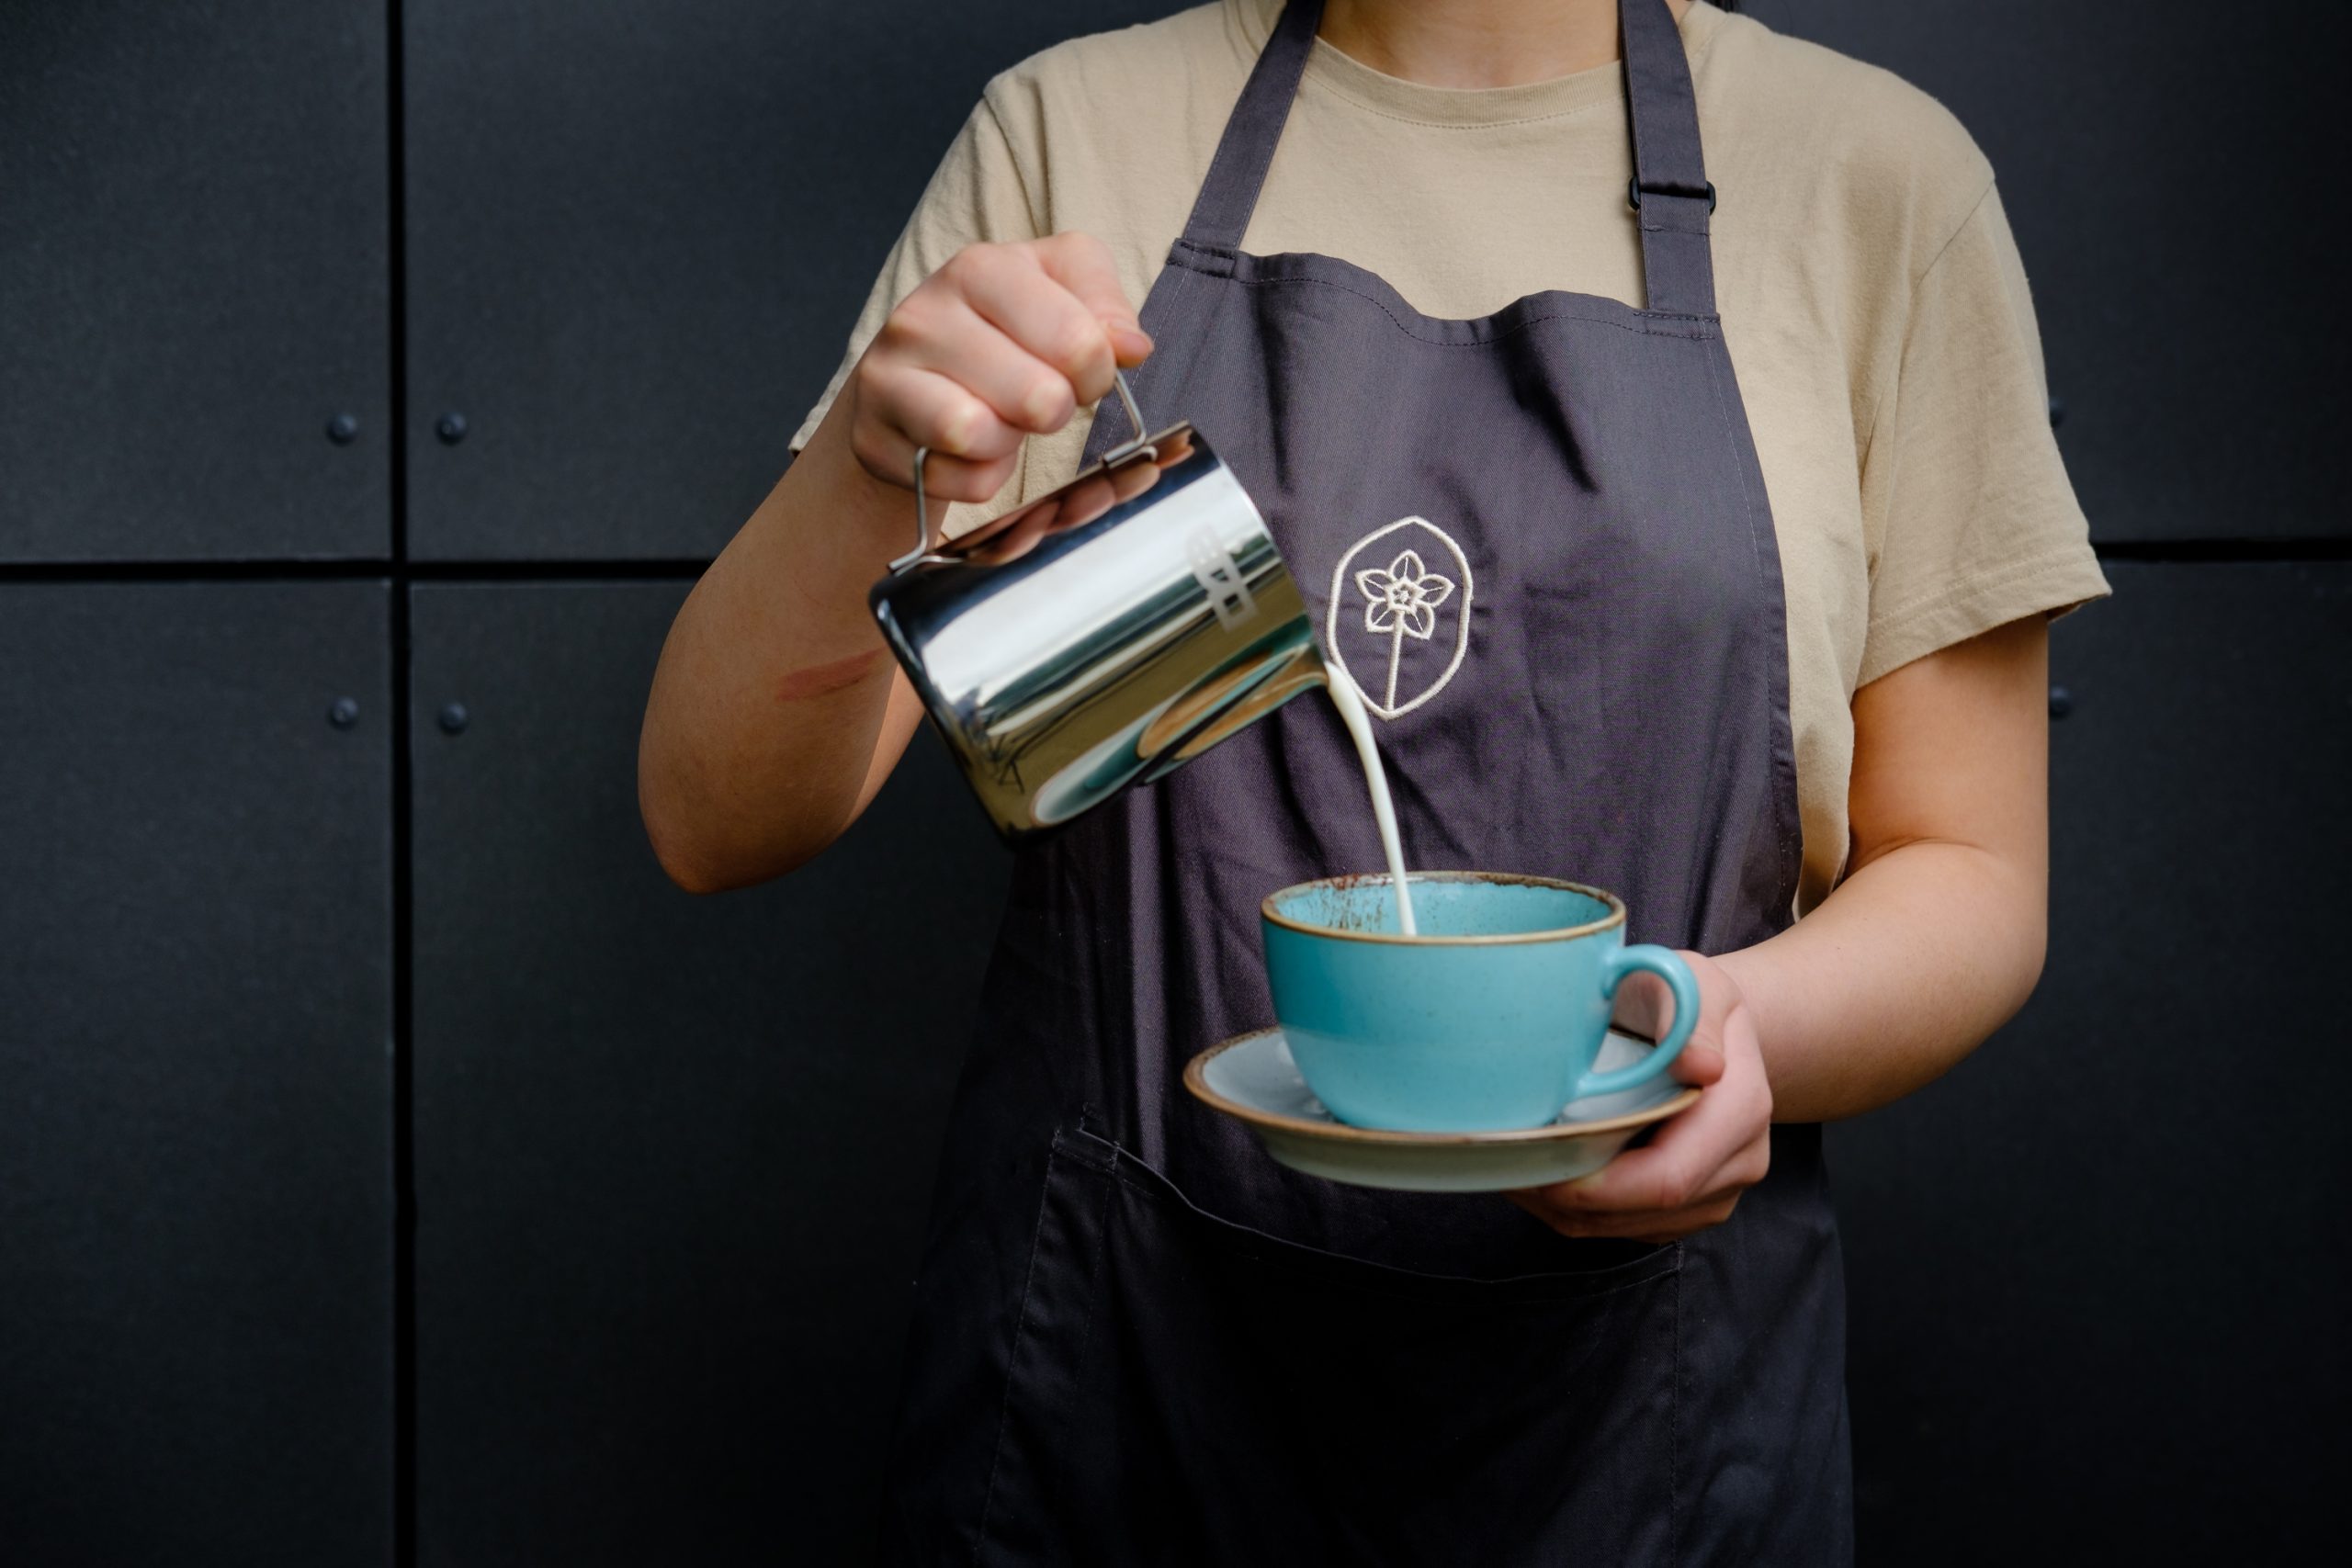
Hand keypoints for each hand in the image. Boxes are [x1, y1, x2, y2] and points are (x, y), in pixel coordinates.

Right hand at [845, 233, 1151, 508]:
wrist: (909, 378)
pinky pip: (958, 480)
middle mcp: (921, 315)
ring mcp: (887, 378)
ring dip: (1010, 443)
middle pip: (1037, 396)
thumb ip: (1104, 305)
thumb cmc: (997, 332)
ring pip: (980, 436)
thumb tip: (1130, 346)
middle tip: (1043, 402)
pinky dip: (980, 477)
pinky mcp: (873, 439)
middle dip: (1056, 411)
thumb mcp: (1059, 291)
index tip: (1082, 371)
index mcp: (978, 269)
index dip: (1097, 372)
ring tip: (1001, 420)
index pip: (1077, 340)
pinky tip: (970, 449)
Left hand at [1508, 950, 1773, 1243]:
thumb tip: (1701, 1065)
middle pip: (1641, 1210)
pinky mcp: (1691, 1207)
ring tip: (1512, 1163)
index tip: (1536, 1159)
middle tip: (1502, 1161)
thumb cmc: (1687, 997)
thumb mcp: (1690, 982)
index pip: (1666, 1179)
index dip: (1596, 1186)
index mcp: (1741, 1109)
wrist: (1710, 1029)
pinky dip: (1576, 1209)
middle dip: (1565, 1196)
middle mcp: (1739, 1162)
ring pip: (1626, 1229)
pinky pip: (1625, 1228)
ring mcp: (1717, 1192)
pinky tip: (1541, 1171)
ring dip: (1562, 1207)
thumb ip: (1690, 1018)